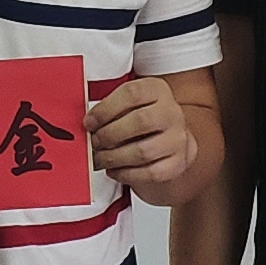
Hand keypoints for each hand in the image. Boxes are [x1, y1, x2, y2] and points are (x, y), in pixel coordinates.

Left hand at [89, 76, 198, 199]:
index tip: (89, 122)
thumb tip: (89, 124)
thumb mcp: (127, 106)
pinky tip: (114, 169)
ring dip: (114, 157)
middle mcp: (171, 113)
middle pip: (140, 121)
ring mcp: (177, 139)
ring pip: (143, 151)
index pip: (132, 93)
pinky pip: (149, 173)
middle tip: (95, 142)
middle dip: (109, 134)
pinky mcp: (177, 163)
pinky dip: (125, 174)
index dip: (106, 109)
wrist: (169, 142)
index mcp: (157, 91)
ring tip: (101, 158)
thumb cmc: (141, 121)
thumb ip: (109, 110)